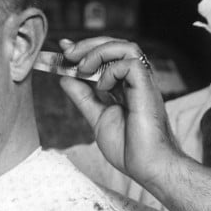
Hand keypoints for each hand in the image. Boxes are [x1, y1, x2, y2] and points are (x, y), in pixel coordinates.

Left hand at [57, 37, 182, 187]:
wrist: (147, 166)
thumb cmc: (129, 148)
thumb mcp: (97, 118)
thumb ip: (83, 98)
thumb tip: (65, 79)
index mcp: (126, 87)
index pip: (107, 57)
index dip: (86, 48)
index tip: (63, 48)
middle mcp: (136, 81)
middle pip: (117, 46)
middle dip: (89, 44)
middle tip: (67, 53)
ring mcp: (143, 83)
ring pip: (126, 47)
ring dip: (99, 51)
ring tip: (82, 67)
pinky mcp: (147, 87)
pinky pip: (130, 64)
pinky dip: (111, 71)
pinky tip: (103, 87)